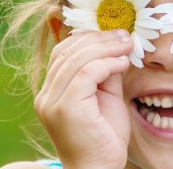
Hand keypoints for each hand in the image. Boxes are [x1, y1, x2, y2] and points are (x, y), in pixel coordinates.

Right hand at [34, 29, 132, 168]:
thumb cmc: (104, 137)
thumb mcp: (106, 96)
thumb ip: (106, 72)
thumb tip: (116, 44)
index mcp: (51, 92)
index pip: (62, 52)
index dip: (88, 38)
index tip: (115, 35)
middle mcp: (46, 96)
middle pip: (67, 52)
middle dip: (99, 39)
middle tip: (124, 36)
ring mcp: (52, 103)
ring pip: (77, 60)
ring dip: (106, 48)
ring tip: (127, 46)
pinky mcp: (65, 108)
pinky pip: (86, 74)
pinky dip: (107, 63)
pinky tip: (123, 63)